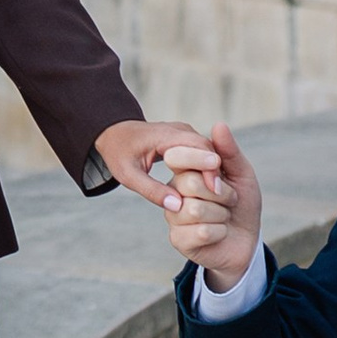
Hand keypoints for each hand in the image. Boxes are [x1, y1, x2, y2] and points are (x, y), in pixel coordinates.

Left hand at [92, 117, 226, 209]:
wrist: (114, 133)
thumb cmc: (119, 153)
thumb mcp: (128, 175)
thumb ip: (152, 191)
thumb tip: (177, 207)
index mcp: (165, 136)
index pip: (197, 147)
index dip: (208, 169)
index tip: (215, 191)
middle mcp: (179, 130)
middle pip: (207, 147)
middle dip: (215, 170)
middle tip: (222, 195)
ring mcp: (184, 132)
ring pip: (208, 149)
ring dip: (214, 169)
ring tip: (219, 193)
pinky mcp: (186, 138)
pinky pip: (203, 151)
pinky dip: (208, 167)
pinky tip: (209, 186)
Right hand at [161, 120, 262, 290]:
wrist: (247, 240)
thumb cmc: (241, 204)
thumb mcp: (241, 175)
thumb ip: (229, 152)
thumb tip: (219, 124)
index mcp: (185, 172)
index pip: (177, 156)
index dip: (201, 161)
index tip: (221, 168)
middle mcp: (174, 192)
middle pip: (189, 183)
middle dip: (222, 194)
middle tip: (229, 201)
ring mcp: (173, 216)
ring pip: (194, 209)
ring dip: (222, 215)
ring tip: (223, 217)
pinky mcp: (178, 240)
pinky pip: (201, 232)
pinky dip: (220, 232)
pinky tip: (219, 233)